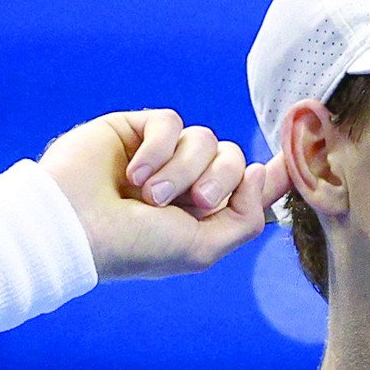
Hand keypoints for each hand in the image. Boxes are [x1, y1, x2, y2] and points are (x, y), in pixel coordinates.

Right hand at [38, 110, 285, 282]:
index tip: (296, 160)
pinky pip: (171, 122)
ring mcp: (160, 155)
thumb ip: (246, 219)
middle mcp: (183, 182)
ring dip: (182, 171)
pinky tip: (133, 172)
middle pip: (234, 159)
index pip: (247, 186)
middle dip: (219, 181)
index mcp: (199, 213)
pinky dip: (158, 149)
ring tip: (147, 196)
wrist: (73, 227)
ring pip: (206, 139)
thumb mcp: (203, 248)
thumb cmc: (133, 247)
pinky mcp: (135, 129)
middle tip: (191, 204)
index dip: (273, 174)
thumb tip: (264, 174)